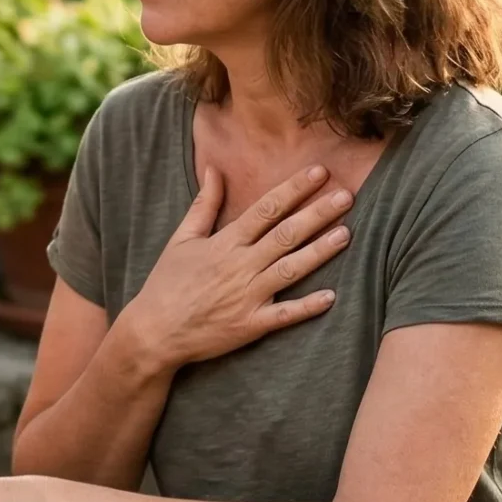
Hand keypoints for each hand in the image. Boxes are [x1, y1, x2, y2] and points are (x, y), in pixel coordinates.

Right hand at [118, 163, 350, 369]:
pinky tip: (331, 296)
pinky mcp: (250, 326)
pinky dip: (307, 307)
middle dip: (318, 213)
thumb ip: (204, 205)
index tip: (319, 172)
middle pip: (286, 234)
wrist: (153, 332)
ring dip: (320, 252)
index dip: (294, 189)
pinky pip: (284, 315)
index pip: (266, 209)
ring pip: (291, 269)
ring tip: (347, 234)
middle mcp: (240, 266)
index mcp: (225, 243)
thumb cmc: (167, 283)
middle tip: (347, 196)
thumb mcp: (181, 239)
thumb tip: (214, 169)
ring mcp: (247, 297)